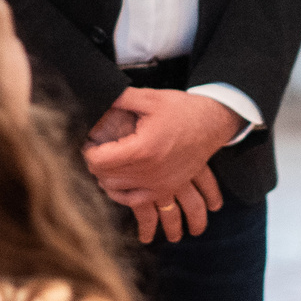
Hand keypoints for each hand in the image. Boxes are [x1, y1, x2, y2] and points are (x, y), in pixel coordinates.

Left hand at [85, 90, 239, 242]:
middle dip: (94, 163)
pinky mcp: (165, 189)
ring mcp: (158, 184)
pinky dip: (121, 195)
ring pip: (116, 190)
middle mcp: (149, 172)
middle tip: (93, 149)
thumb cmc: (182, 110)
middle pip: (104, 176)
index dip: (88, 150)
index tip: (88, 141)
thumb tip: (96, 99)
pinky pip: (135, 202)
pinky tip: (117, 184)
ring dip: (105, 178)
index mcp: (142, 149)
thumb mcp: (150, 98)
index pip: (98, 160)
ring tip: (104, 165)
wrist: (213, 124)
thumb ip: (120, 99)